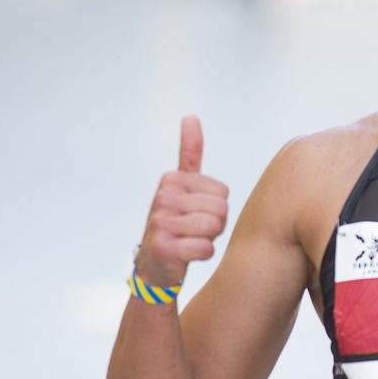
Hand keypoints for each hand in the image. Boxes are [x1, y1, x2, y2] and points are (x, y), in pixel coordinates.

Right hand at [137, 115, 229, 286]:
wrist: (155, 262)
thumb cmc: (176, 222)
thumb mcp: (182, 185)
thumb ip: (189, 153)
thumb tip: (190, 116)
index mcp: (171, 179)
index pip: (223, 192)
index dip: (216, 207)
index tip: (194, 213)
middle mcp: (162, 197)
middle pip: (221, 210)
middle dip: (215, 225)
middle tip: (193, 230)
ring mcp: (160, 222)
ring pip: (214, 228)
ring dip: (208, 239)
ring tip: (189, 240)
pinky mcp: (163, 247)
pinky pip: (205, 249)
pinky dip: (201, 254)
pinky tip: (186, 254)